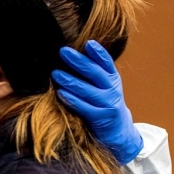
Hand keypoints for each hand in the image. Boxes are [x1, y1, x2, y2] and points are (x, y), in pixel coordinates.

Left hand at [52, 40, 142, 164]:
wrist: (118, 130)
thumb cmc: (104, 103)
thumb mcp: (104, 86)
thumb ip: (93, 73)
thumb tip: (73, 54)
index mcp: (113, 79)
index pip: (106, 63)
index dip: (98, 53)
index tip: (88, 43)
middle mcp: (112, 90)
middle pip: (95, 73)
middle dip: (78, 61)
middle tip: (63, 52)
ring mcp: (107, 104)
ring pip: (87, 90)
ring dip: (70, 81)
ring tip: (55, 73)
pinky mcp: (100, 118)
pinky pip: (84, 108)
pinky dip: (71, 100)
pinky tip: (60, 93)